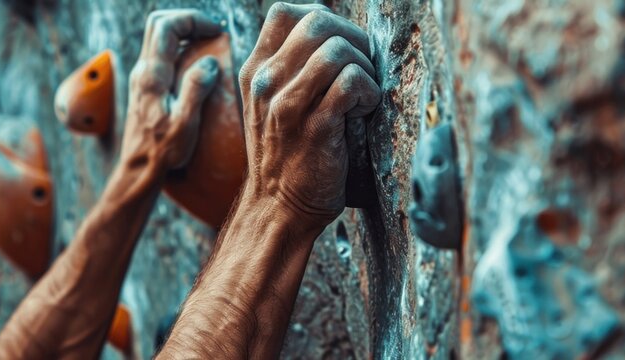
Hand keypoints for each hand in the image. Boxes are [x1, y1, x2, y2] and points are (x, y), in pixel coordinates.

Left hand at [122, 10, 221, 171]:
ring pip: (158, 38)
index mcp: (152, 76)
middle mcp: (142, 71)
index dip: (193, 20)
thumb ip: (196, 90)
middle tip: (211, 32)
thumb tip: (210, 62)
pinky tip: (197, 67)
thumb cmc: (163, 152)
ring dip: (183, 34)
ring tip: (208, 45)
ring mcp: (141, 78)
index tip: (216, 31)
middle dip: (186, 21)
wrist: (138, 169)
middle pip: (158, 24)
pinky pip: (161, 54)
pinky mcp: (145, 87)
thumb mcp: (184, 125)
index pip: (167, 27)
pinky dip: (180, 50)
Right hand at [238, 3, 381, 229]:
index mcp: (256, 70)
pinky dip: (368, 91)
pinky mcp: (314, 127)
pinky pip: (350, 82)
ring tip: (364, 93)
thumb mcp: (273, 104)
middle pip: (316, 22)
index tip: (341, 47)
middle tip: (363, 68)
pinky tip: (364, 109)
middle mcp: (266, 81)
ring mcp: (287, 104)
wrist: (278, 208)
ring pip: (336, 49)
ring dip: (364, 67)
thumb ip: (292, 69)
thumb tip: (336, 38)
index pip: (286, 12)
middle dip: (353, 39)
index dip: (325, 19)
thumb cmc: (287, 156)